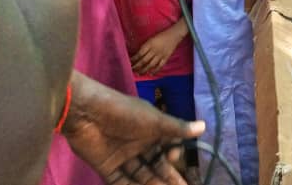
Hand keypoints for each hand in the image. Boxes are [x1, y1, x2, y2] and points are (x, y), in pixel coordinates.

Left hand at [62, 71, 203, 184]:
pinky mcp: (106, 167)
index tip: (174, 157)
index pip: (166, 147)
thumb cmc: (126, 113)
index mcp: (151, 130)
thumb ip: (177, 129)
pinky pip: (120, 182)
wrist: (88, 113)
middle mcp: (138, 144)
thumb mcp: (155, 121)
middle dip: (167, 178)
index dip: (173, 154)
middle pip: (155, 165)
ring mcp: (122, 157)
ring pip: (141, 176)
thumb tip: (203, 127)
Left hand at [131, 25, 184, 77]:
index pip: (139, 54)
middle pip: (144, 61)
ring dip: (144, 70)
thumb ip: (145, 46)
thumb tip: (137, 54)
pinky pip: (160, 66)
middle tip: (132, 70)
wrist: (174, 34)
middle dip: (137, 66)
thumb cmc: (161, 35)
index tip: (129, 62)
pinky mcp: (166, 57)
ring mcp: (160, 55)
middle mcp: (154, 50)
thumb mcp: (151, 38)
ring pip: (150, 65)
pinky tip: (151, 73)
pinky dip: (155, 70)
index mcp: (150, 44)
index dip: (134, 59)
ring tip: (139, 73)